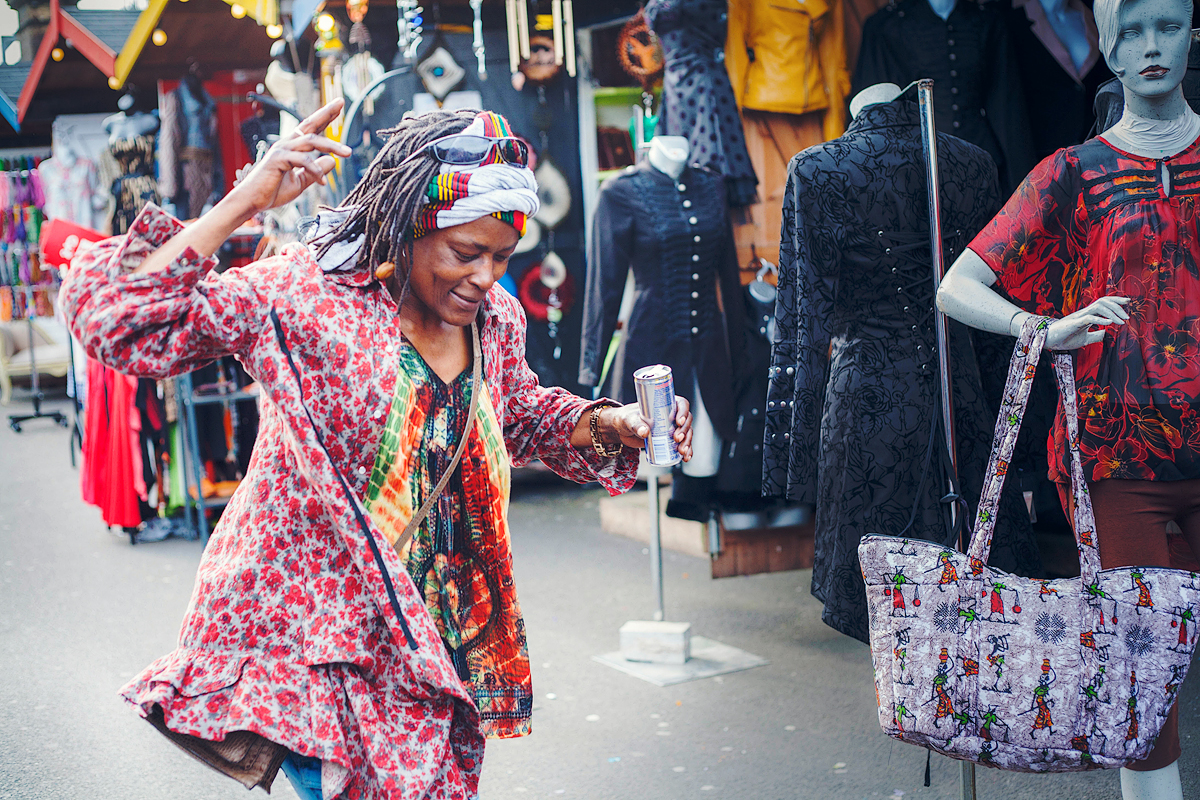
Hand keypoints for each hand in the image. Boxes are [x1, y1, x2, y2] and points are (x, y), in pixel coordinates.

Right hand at [226, 100, 351, 215]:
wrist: (252, 201)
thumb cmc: (272, 191)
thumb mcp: (300, 182)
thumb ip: (315, 171)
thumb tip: (333, 161)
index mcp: (291, 148)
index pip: (310, 129)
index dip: (324, 117)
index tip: (338, 106)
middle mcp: (286, 144)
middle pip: (309, 124)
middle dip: (326, 113)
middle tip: (341, 102)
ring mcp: (281, 150)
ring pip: (311, 141)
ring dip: (331, 146)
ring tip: (347, 153)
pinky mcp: (278, 159)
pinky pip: (302, 160)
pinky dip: (315, 170)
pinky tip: (323, 181)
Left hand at [601, 398, 693, 461]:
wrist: (621, 431)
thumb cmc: (626, 419)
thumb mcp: (629, 419)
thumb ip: (636, 425)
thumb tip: (645, 432)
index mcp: (665, 404)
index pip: (681, 404)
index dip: (683, 412)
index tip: (678, 422)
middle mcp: (671, 415)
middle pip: (686, 421)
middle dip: (685, 431)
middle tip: (677, 439)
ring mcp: (672, 429)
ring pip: (686, 434)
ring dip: (687, 443)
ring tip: (681, 451)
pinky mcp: (669, 440)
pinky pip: (682, 445)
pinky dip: (686, 452)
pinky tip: (685, 458)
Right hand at [1044, 296, 1129, 349]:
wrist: (1049, 341)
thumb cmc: (1064, 339)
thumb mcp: (1084, 339)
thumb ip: (1096, 335)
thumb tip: (1106, 333)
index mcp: (1087, 315)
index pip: (1104, 303)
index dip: (1116, 301)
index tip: (1128, 302)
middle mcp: (1084, 312)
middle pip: (1103, 301)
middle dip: (1118, 305)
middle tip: (1128, 316)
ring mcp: (1079, 317)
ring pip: (1098, 307)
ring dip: (1112, 312)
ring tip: (1121, 321)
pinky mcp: (1074, 323)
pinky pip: (1089, 318)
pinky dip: (1101, 319)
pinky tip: (1109, 324)